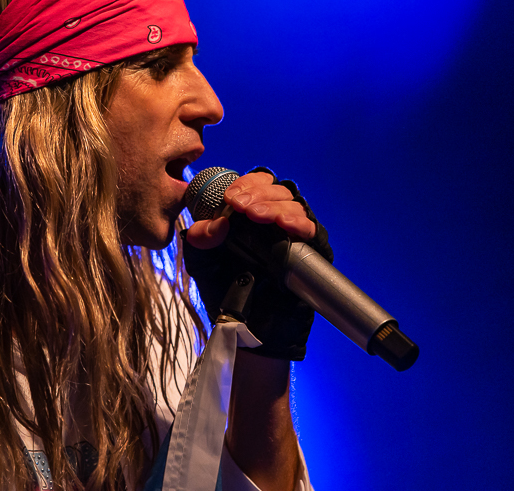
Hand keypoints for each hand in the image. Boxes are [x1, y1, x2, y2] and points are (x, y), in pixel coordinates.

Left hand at [182, 168, 332, 360]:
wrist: (246, 330)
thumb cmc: (226, 294)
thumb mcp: (203, 265)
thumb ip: (201, 242)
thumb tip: (212, 225)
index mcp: (249, 216)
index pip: (256, 184)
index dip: (246, 184)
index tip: (230, 197)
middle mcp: (273, 222)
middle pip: (276, 190)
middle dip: (258, 193)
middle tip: (240, 205)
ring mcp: (292, 236)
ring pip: (294, 205)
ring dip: (275, 205)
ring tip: (256, 215)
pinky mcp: (310, 254)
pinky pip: (312, 231)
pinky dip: (300, 223)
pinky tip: (286, 225)